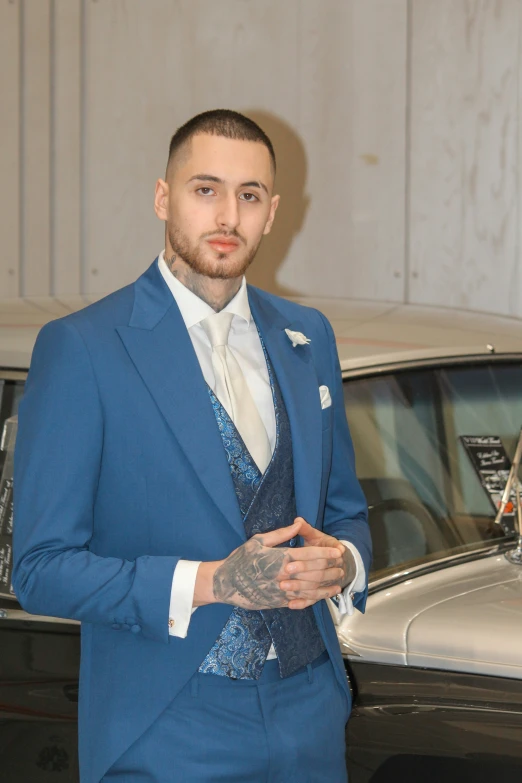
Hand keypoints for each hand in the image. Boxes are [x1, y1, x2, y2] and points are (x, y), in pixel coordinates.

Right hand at [211, 520, 343, 610]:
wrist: (226, 583)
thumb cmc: (241, 559)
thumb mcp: (258, 540)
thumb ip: (281, 534)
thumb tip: (298, 524)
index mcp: (280, 558)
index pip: (309, 555)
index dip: (325, 553)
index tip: (338, 551)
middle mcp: (283, 575)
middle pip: (313, 572)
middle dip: (330, 568)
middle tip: (342, 565)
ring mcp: (281, 591)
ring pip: (310, 589)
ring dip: (326, 586)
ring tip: (338, 583)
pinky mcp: (278, 602)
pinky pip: (300, 600)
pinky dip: (314, 598)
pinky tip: (323, 596)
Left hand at [278, 518, 355, 609]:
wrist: (341, 561)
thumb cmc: (322, 545)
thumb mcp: (315, 535)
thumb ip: (306, 530)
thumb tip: (297, 520)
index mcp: (332, 552)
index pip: (318, 558)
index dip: (305, 562)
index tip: (289, 563)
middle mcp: (333, 568)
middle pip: (317, 575)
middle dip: (301, 575)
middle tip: (284, 574)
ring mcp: (328, 582)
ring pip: (315, 589)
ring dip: (299, 590)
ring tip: (283, 588)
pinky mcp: (321, 592)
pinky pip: (313, 600)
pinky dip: (303, 603)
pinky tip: (291, 605)